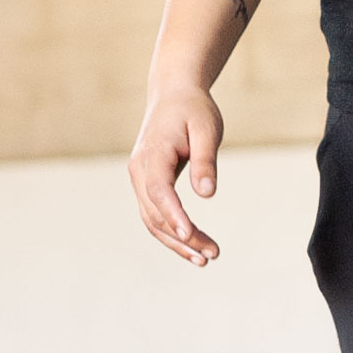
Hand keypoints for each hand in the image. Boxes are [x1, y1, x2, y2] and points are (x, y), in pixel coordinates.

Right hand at [128, 84, 223, 265]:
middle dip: (182, 238)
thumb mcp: (206, 129)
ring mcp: (140, 178)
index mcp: (152, 154)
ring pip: (152, 219)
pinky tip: (192, 245)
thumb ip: (205, 161)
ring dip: (176, 242)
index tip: (191, 236)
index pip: (159, 191)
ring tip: (205, 259)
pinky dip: (171, 232)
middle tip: (212, 255)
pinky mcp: (147, 183)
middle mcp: (139, 169)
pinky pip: (154, 214)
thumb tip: (207, 194)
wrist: (174, 94)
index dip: (174, 216)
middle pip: (155, 213)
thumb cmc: (193, 110)